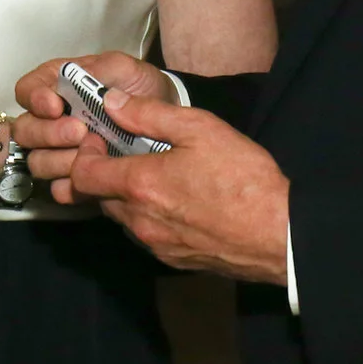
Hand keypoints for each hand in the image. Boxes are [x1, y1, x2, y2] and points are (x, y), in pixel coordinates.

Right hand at [9, 51, 180, 197]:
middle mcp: (50, 120)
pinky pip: (57, 189)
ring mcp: (59, 152)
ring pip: (37, 162)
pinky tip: (92, 178)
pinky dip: (71, 185)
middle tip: (81, 131)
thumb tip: (78, 83)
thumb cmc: (139, 89)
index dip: (34, 99)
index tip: (56, 105)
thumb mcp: (125, 68)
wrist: (164, 120)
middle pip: (24, 131)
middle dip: (49, 133)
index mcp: (55, 87)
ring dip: (60, 160)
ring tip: (93, 152)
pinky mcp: (74, 179)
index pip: (25, 91)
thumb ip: (100, 69)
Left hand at [50, 89, 290, 283]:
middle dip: (105, 174)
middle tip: (128, 153)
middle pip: (99, 198)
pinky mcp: (173, 261)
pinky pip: (146, 236)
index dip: (84, 154)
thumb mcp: (200, 129)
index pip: (82, 175)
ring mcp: (155, 246)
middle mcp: (139, 221)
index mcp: (140, 185)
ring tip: (157, 177)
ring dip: (127, 197)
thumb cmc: (243, 178)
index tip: (101, 140)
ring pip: (123, 219)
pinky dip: (149, 218)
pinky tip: (177, 203)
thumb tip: (112, 102)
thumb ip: (149, 114)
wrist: (279, 234)